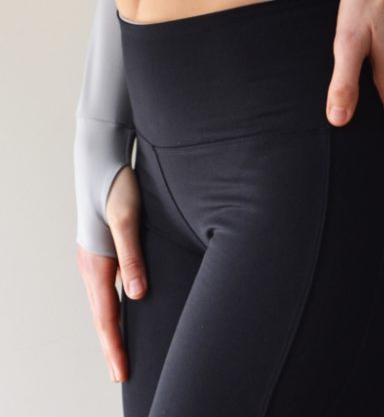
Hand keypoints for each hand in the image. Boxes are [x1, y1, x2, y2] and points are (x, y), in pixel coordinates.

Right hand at [75, 164, 147, 383]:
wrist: (102, 160)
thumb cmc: (117, 187)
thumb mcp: (128, 219)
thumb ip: (133, 256)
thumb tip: (138, 294)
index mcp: (96, 263)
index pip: (107, 316)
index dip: (116, 346)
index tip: (122, 373)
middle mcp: (91, 265)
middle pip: (102, 316)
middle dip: (112, 347)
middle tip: (121, 376)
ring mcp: (94, 259)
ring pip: (103, 304)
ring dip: (112, 330)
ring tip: (121, 353)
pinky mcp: (101, 251)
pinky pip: (106, 289)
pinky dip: (112, 309)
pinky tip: (123, 312)